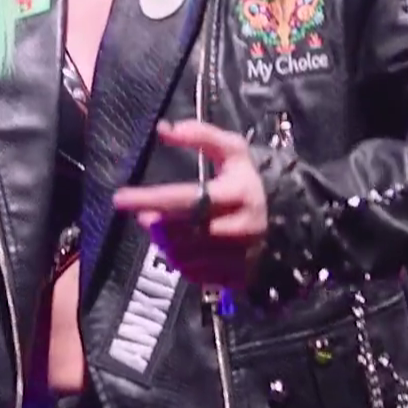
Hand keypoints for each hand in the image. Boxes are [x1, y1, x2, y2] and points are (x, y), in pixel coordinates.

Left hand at [111, 119, 268, 289]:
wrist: (287, 221)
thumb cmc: (247, 182)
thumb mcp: (233, 151)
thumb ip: (202, 135)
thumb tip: (163, 129)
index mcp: (239, 194)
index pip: (186, 198)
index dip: (151, 198)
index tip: (120, 198)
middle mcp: (241, 228)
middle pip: (182, 231)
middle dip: (156, 224)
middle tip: (144, 214)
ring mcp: (240, 257)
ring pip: (185, 256)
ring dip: (164, 243)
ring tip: (161, 228)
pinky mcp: (236, 278)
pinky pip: (194, 275)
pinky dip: (178, 262)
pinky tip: (178, 247)